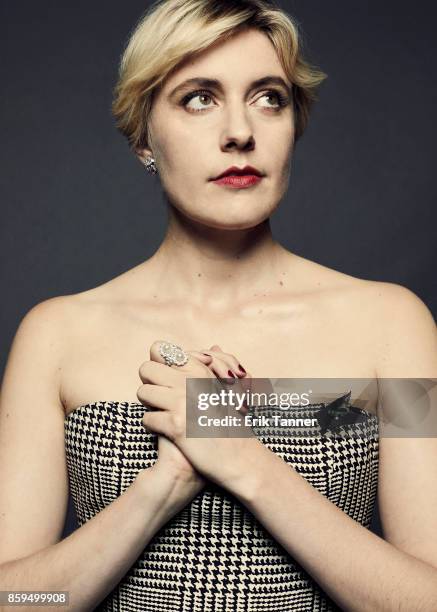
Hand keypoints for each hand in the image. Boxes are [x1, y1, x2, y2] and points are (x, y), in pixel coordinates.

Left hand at [138, 341, 263, 490]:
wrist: (241, 457)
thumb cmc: (234, 422)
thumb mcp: (228, 388)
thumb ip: (217, 366)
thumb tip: (214, 347)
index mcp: (201, 369)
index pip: (160, 350)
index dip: (158, 365)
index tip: (165, 379)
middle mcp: (190, 381)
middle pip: (146, 369)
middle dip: (149, 384)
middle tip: (160, 397)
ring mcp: (183, 403)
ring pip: (142, 393)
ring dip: (150, 405)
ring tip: (164, 415)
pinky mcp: (176, 425)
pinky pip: (147, 418)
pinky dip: (153, 426)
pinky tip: (167, 431)